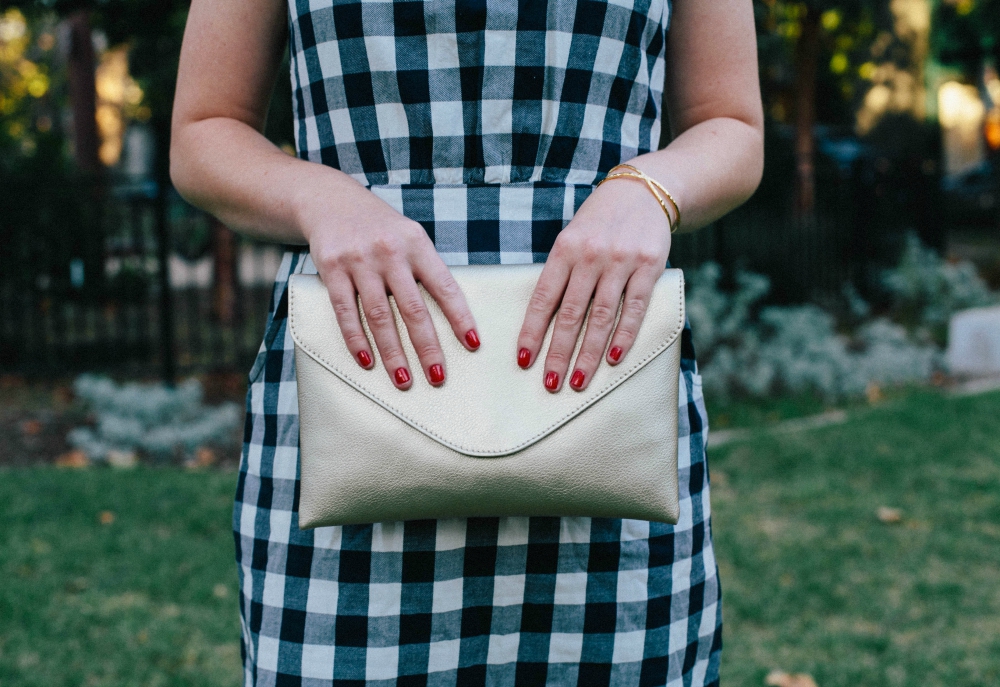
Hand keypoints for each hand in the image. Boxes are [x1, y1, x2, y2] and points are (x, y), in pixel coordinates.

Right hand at [300, 181, 479, 389]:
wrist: (329, 200)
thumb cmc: (379, 228)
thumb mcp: (409, 236)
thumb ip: (425, 269)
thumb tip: (451, 315)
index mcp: (417, 244)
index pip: (444, 286)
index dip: (460, 317)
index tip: (473, 344)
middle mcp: (390, 252)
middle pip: (413, 309)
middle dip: (428, 347)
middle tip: (438, 377)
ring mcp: (359, 261)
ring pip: (380, 316)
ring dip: (393, 353)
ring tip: (404, 380)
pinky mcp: (331, 269)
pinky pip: (346, 311)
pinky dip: (356, 339)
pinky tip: (367, 361)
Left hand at [516, 173, 671, 391]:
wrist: (642, 191)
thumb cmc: (599, 224)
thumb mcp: (572, 239)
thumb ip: (561, 274)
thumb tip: (543, 322)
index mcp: (565, 249)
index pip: (544, 298)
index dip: (532, 332)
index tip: (523, 361)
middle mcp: (591, 256)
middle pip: (571, 314)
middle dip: (558, 353)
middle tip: (550, 384)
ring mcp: (621, 261)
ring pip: (602, 316)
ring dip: (589, 354)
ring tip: (578, 380)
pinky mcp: (650, 266)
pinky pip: (635, 308)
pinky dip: (624, 336)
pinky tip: (613, 360)